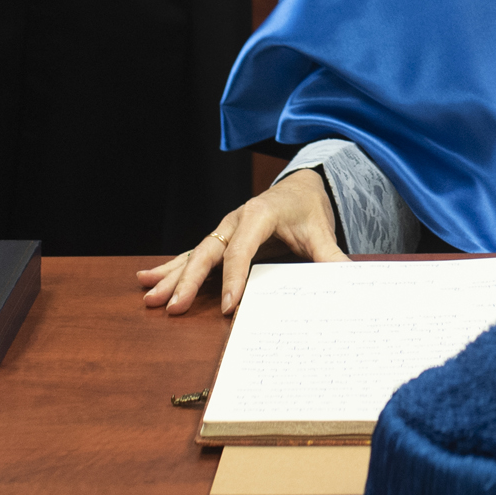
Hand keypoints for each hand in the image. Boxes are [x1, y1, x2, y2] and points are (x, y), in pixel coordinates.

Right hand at [139, 168, 343, 313]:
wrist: (300, 187)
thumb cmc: (308, 209)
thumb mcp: (321, 230)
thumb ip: (331, 255)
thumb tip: (349, 278)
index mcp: (259, 215)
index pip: (242, 250)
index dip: (234, 278)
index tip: (227, 306)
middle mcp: (235, 221)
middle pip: (208, 252)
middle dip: (188, 281)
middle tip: (173, 307)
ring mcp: (223, 230)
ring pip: (193, 254)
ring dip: (170, 277)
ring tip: (149, 296)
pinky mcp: (219, 239)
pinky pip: (191, 255)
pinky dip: (170, 268)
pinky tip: (146, 279)